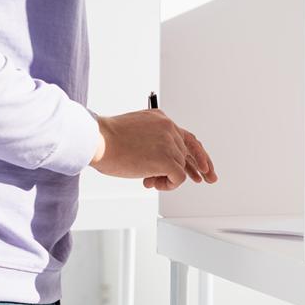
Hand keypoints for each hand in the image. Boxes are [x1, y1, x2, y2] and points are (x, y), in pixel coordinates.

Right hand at [90, 110, 216, 190]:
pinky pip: (179, 178)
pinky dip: (169, 185)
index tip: (204, 166)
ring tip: (150, 180)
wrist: (98, 140)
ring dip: (167, 178)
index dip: (196, 153)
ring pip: (181, 167)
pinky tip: (154, 182)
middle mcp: (169, 128)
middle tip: (207, 179)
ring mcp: (170, 144)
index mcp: (161, 119)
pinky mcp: (168, 160)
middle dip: (192, 169)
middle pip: (188, 153)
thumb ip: (150, 143)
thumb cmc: (106, 139)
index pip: (186, 137)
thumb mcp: (134, 133)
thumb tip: (157, 166)